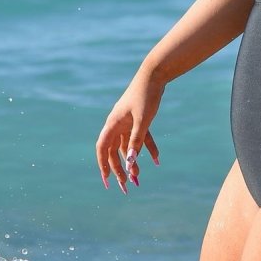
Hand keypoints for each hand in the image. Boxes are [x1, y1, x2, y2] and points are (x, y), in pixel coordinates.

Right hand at [95, 70, 161, 193]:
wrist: (155, 75)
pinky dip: (148, 148)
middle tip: (127, 186)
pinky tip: (157, 160)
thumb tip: (130, 162)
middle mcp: (117, 124)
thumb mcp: (143, 120)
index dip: (103, 165)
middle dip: (119, 169)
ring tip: (138, 178)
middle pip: (115, 151)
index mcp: (113, 124)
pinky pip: (141, 138)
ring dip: (133, 162)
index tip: (107, 181)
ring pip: (128, 147)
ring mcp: (127, 122)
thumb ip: (136, 141)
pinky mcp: (138, 119)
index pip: (103, 149)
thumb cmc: (146, 96)